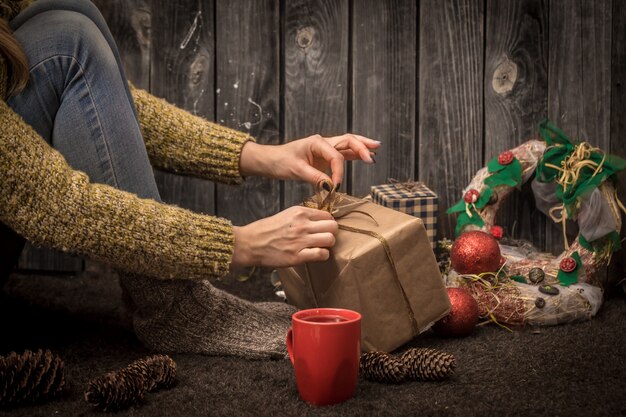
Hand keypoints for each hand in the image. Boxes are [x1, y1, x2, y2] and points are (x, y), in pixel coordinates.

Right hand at [231, 206, 337, 267]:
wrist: (250, 243)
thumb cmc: (266, 230)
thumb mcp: (286, 215)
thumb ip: (303, 216)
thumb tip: (319, 220)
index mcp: (299, 212)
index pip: (327, 215)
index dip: (328, 223)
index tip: (324, 228)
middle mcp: (302, 225)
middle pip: (333, 226)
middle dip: (332, 233)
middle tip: (325, 238)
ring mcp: (300, 240)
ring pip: (330, 240)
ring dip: (328, 245)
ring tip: (321, 246)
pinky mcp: (297, 256)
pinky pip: (322, 254)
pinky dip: (323, 255)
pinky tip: (316, 255)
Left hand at [240, 134, 379, 186]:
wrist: (271, 160)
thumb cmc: (281, 162)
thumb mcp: (296, 170)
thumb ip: (315, 177)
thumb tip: (330, 186)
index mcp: (317, 143)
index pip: (336, 156)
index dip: (339, 172)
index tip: (336, 185)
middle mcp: (323, 143)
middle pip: (348, 141)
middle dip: (361, 148)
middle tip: (372, 157)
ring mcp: (325, 149)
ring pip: (348, 144)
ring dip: (362, 147)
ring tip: (376, 149)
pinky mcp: (325, 157)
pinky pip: (343, 154)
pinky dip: (354, 154)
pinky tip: (365, 156)